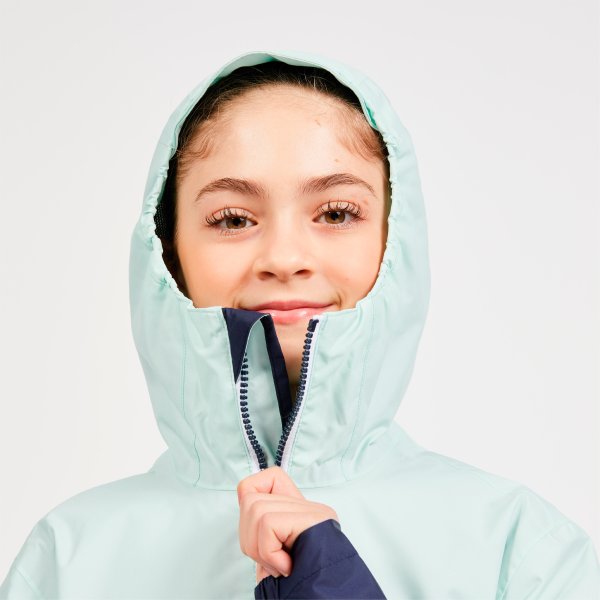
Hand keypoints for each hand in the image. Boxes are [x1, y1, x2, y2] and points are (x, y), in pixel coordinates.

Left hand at [237, 466, 338, 582]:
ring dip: (259, 548)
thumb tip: (244, 501)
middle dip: (249, 538)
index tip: (258, 529)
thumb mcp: (274, 554)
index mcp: (299, 512)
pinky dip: (269, 551)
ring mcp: (313, 510)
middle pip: (251, 500)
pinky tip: (286, 566)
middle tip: (270, 561)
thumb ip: (263, 529)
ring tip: (279, 565)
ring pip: (256, 509)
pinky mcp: (313, 518)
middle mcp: (308, 507)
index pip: (271, 477)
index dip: (253, 495)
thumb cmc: (298, 584)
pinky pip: (268, 524)